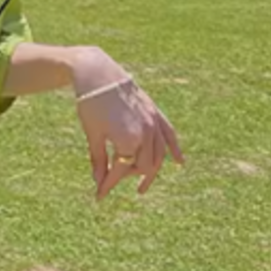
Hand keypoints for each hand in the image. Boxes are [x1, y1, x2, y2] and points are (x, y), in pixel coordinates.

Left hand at [72, 49, 183, 198]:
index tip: (98, 196)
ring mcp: (153, 122)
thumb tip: (99, 182)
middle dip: (126, 177)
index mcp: (128, 140)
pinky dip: (174, 149)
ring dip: (150, 171)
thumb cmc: (91, 104)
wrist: (98, 74)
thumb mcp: (93, 135)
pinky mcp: (155, 113)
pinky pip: (169, 135)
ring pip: (158, 155)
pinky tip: (178, 162)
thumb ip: (98, 160)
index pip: (120, 171)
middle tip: (111, 182)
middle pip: (142, 166)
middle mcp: (146, 133)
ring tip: (141, 185)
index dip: (108, 185)